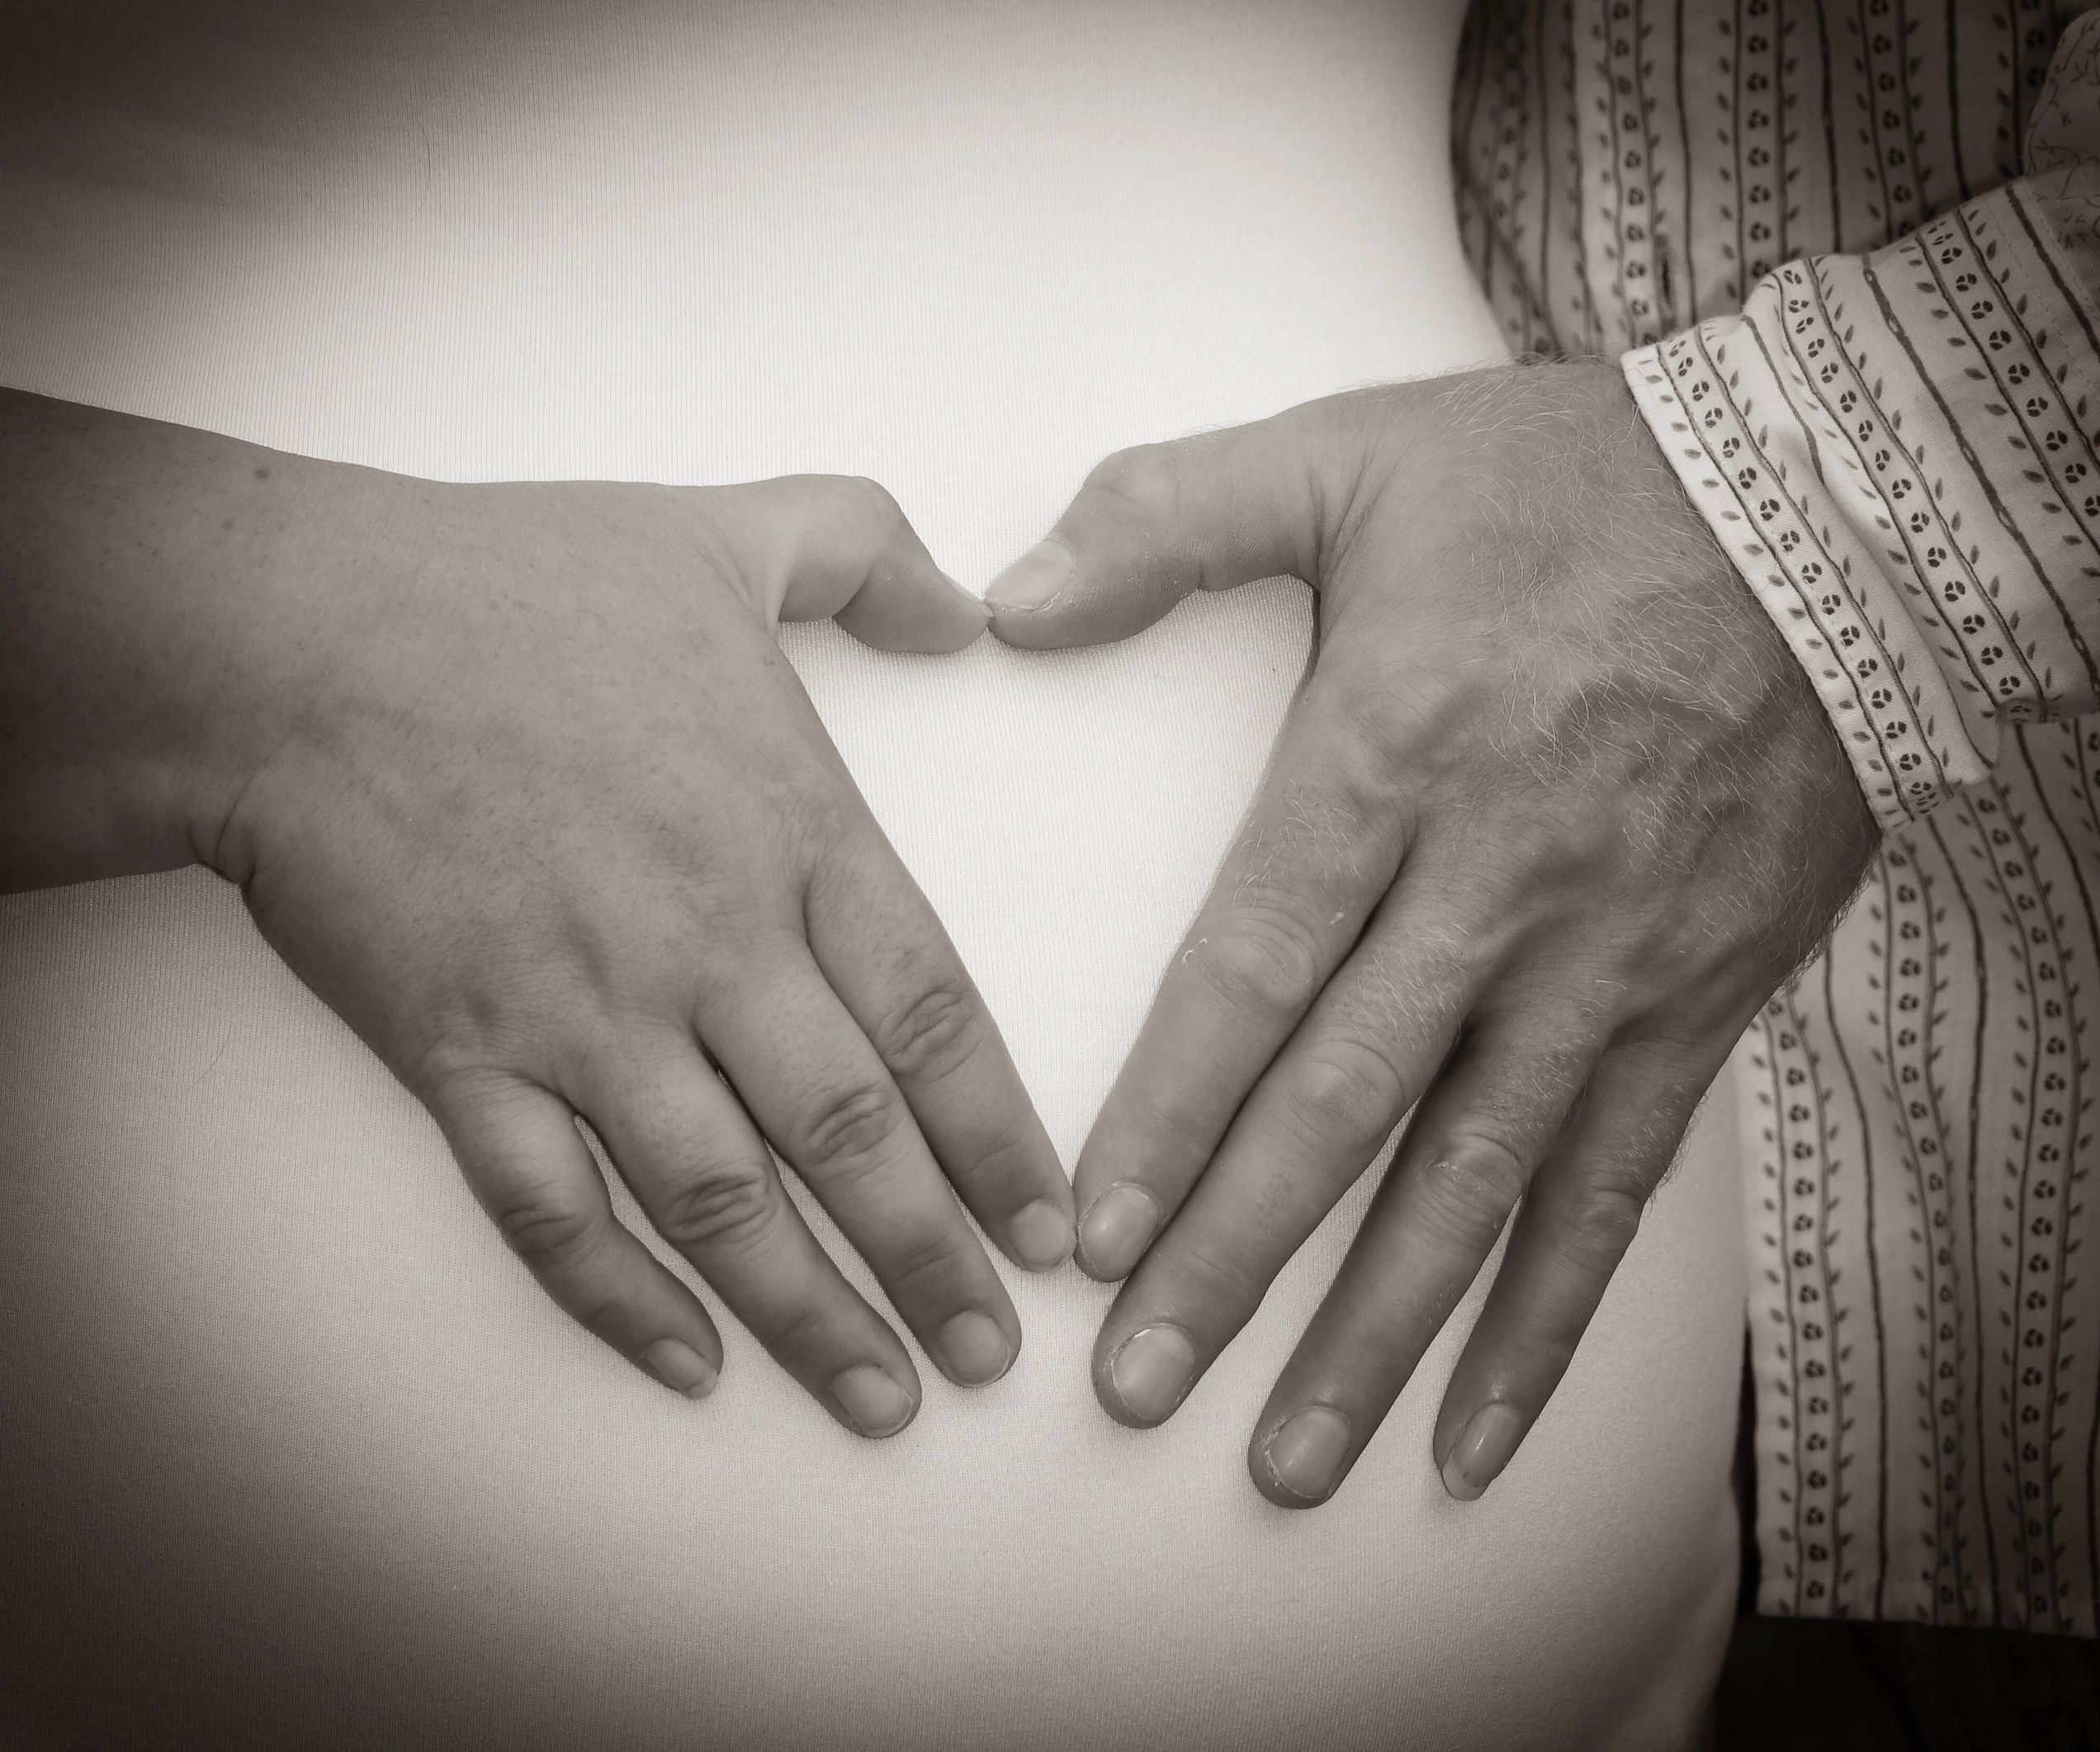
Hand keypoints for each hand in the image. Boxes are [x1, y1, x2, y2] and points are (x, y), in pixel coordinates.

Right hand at [2, 392, 1073, 1435]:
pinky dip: (620, 1298)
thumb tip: (971, 609)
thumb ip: (868, 555)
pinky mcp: (466, 1056)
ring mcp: (585, 1012)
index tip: (1049, 1224)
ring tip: (883, 1395)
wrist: (297, 637)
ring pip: (724, 1199)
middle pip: (853, 1136)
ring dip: (811, 1310)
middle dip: (933, 1257)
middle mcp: (709, 945)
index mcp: (791, 834)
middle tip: (991, 1352)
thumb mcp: (728, 530)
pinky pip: (553, 1209)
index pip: (935, 1017)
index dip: (1002, 1136)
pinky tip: (686, 1361)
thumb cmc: (508, 584)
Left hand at [984, 360, 1877, 1503]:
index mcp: (1388, 761)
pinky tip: (1484, 1427)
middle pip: (1343, 1107)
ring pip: (1476, 1183)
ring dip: (1375, 1329)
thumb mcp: (1351, 455)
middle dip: (1234, 1259)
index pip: (1252, 972)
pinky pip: (1613, 1188)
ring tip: (1288, 1458)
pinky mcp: (1693, 997)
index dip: (1168, 1111)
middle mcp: (1494, 885)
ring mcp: (1604, 960)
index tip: (1092, 1231)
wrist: (1819, 506)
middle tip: (1136, 1383)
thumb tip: (1003, 600)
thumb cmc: (1571, 482)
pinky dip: (1549, 1319)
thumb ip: (1165, 518)